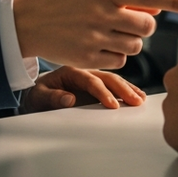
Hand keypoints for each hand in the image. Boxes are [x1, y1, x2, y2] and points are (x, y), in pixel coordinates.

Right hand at [13, 0, 177, 68]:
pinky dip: (116, 56)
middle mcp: (103, 13)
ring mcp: (96, 37)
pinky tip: (98, 46)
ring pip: (135, 48)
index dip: (175, 1)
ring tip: (109, 34)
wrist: (29, 20)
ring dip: (129, 43)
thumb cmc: (64, 2)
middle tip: (129, 24)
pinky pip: (119, 62)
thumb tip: (154, 10)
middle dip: (144, 29)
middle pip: (147, 29)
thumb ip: (124, 0)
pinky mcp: (88, 58)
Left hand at [21, 66, 145, 112]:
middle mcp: (85, 71)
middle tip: (135, 101)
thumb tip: (69, 100)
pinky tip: (137, 94)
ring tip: (141, 98)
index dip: (103, 93)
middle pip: (107, 78)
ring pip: (114, 80)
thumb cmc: (38, 94)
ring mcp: (92, 76)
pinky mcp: (97, 84)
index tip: (113, 105)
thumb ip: (53, 97)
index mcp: (72, 71)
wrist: (36, 92)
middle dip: (123, 89)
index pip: (91, 81)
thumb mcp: (39, 96)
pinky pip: (114, 84)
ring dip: (128, 88)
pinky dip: (126, 89)